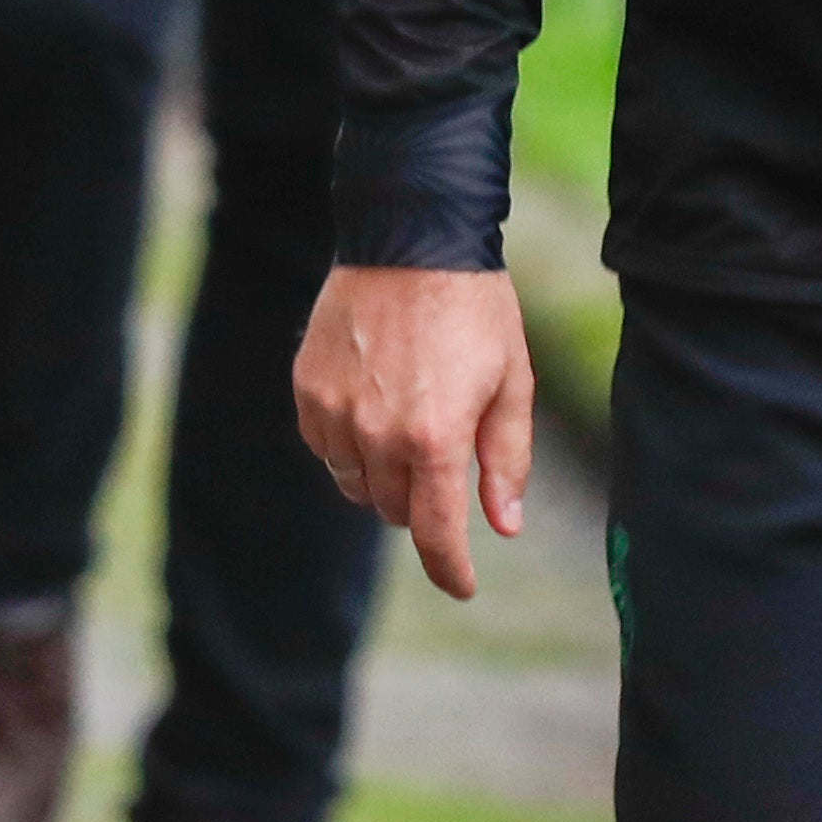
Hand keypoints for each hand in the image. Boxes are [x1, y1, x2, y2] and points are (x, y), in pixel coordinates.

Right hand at [294, 262, 535, 598]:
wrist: (411, 237)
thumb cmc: (475, 309)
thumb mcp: (512, 381)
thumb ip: (507, 461)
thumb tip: (503, 527)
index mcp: (435, 437)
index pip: (434, 534)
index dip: (449, 569)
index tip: (463, 585)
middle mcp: (378, 434)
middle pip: (396, 510)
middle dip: (423, 502)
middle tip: (443, 455)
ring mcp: (336, 413)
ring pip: (356, 485)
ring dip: (384, 477)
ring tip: (408, 427)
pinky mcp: (308, 391)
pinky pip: (326, 448)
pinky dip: (349, 447)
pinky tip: (373, 409)